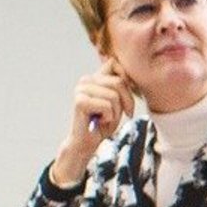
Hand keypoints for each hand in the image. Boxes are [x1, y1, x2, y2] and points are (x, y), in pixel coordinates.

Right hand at [49, 57, 135, 186]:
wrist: (88, 142)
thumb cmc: (104, 122)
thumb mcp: (118, 101)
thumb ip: (120, 85)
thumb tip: (125, 72)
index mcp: (94, 77)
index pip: (115, 64)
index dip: (126, 81)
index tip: (125, 99)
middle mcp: (86, 80)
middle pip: (119, 82)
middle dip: (125, 102)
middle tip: (117, 114)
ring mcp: (81, 89)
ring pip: (114, 96)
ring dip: (115, 112)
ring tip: (105, 118)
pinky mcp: (80, 101)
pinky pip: (107, 106)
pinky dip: (109, 117)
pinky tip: (98, 121)